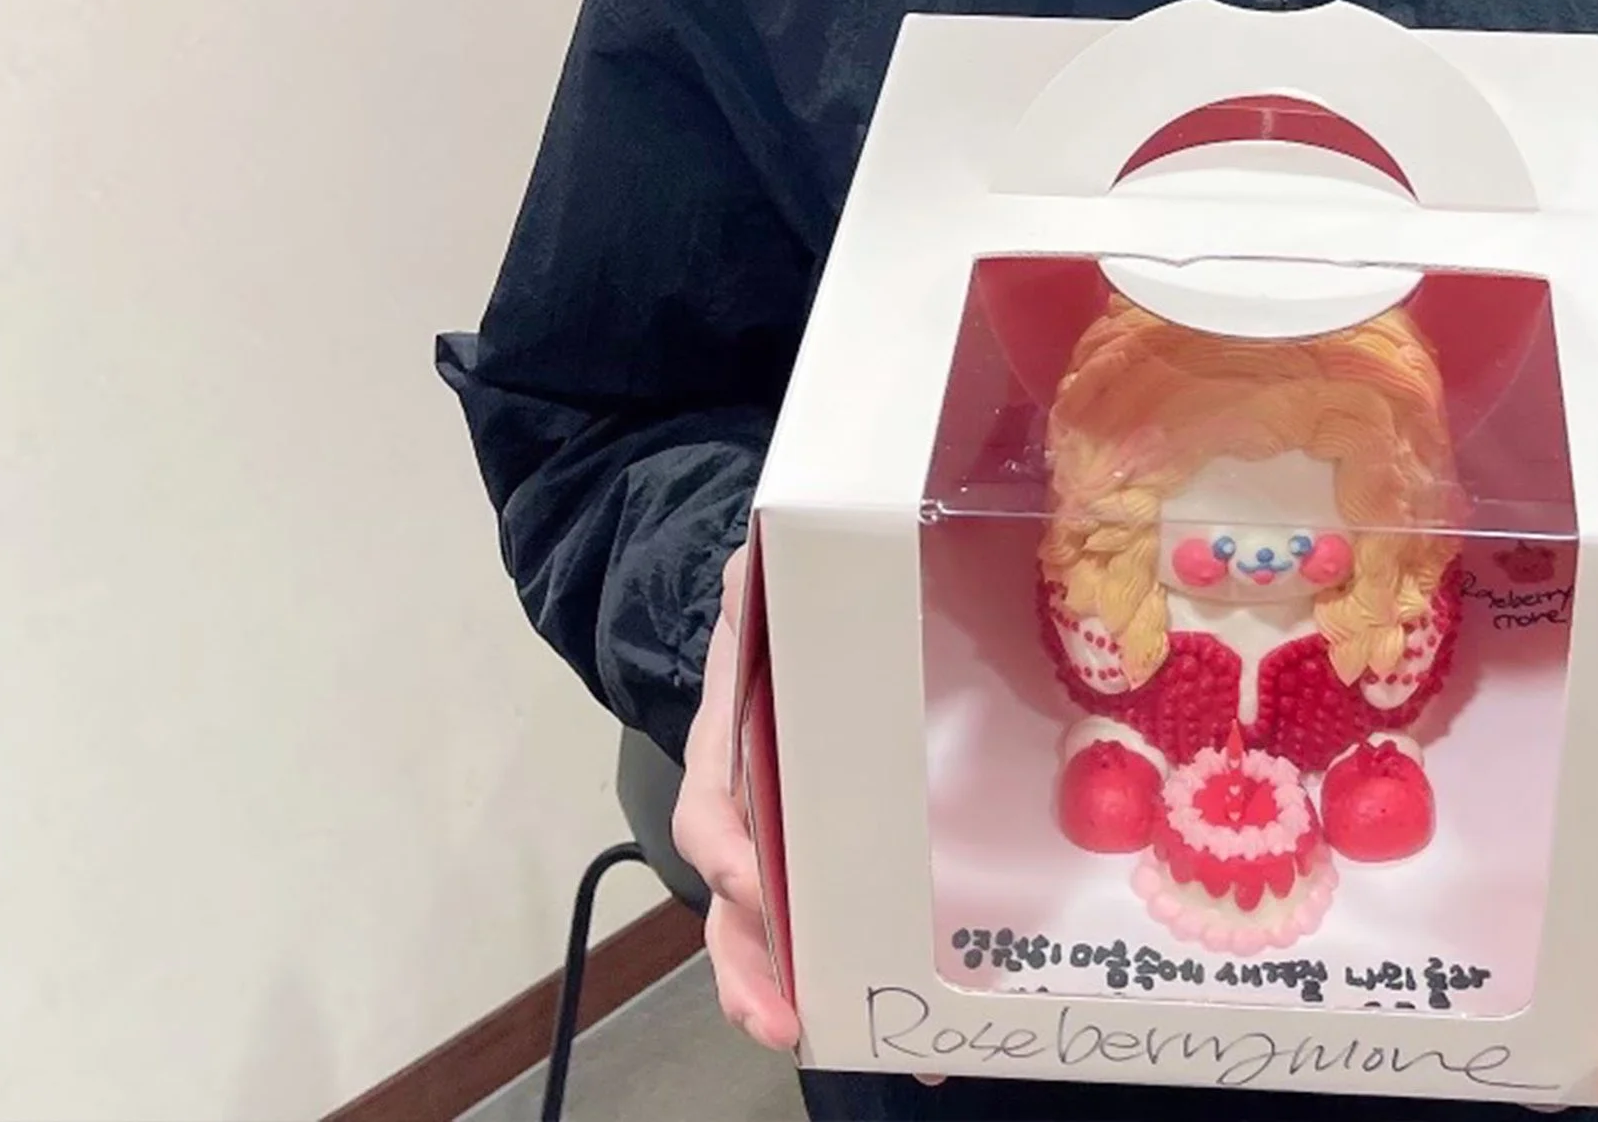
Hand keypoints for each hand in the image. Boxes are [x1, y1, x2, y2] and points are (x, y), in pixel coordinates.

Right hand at [672, 548, 947, 1083]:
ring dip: (784, 992)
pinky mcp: (827, 863)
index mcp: (728, 752)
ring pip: (766, 936)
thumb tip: (747, 558)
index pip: (712, 817)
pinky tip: (884, 1021)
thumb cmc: (778, 623)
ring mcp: (783, 846)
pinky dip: (842, 975)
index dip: (729, 857)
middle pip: (731, 909)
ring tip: (818, 1038)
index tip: (754, 886)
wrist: (796, 629)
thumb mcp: (763, 595)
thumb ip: (755, 584)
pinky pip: (824, 926)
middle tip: (783, 1018)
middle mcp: (747, 814)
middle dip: (750, 969)